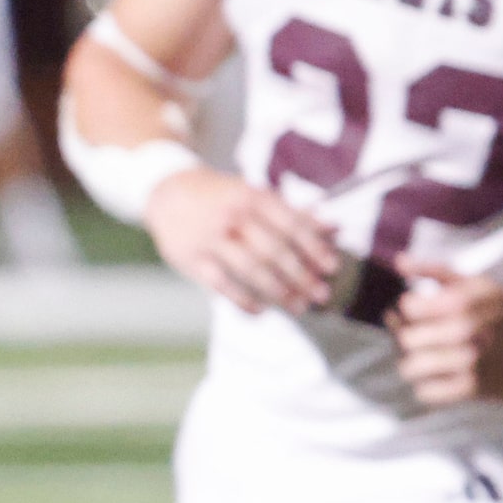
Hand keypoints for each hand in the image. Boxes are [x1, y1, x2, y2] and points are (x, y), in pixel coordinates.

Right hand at [145, 169, 341, 313]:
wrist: (168, 192)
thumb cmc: (222, 197)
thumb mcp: (255, 196)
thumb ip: (294, 213)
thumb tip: (335, 228)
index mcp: (252, 197)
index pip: (291, 225)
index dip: (314, 248)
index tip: (332, 267)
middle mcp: (233, 216)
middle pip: (274, 251)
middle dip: (302, 275)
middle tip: (321, 295)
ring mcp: (212, 239)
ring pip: (251, 269)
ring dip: (279, 291)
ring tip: (298, 306)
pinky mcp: (193, 259)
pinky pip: (222, 285)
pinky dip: (243, 300)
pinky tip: (261, 310)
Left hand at [388, 258, 502, 405]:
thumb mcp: (475, 283)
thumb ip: (434, 270)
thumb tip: (398, 261)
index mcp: (461, 304)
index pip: (408, 308)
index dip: (409, 308)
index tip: (419, 310)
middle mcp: (462, 333)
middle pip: (406, 339)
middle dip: (408, 336)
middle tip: (419, 335)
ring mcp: (467, 363)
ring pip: (411, 368)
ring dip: (413, 362)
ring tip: (424, 356)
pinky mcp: (471, 389)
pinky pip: (426, 392)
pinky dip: (425, 384)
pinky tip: (435, 375)